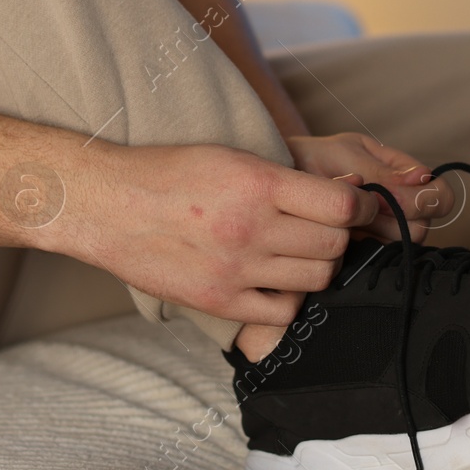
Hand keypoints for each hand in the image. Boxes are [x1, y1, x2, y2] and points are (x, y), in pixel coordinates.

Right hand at [54, 141, 378, 327]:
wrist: (108, 204)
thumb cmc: (171, 173)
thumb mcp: (233, 157)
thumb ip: (289, 177)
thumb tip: (348, 187)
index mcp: (258, 184)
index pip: (342, 205)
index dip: (361, 204)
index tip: (357, 203)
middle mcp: (250, 229)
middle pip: (335, 245)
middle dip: (340, 235)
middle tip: (325, 228)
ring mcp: (235, 270)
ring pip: (316, 279)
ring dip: (317, 266)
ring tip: (298, 253)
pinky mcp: (219, 301)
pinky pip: (282, 312)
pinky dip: (287, 299)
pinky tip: (273, 280)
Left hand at [284, 133, 453, 242]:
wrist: (267, 189)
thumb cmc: (307, 162)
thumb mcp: (345, 157)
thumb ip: (384, 173)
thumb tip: (427, 178)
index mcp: (401, 176)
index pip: (439, 197)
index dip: (426, 201)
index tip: (393, 196)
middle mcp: (396, 207)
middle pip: (422, 227)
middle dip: (392, 219)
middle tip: (359, 209)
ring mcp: (378, 234)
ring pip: (401, 247)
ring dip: (374, 235)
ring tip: (343, 221)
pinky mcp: (359, 258)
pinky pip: (375, 264)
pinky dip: (359, 254)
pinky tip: (339, 240)